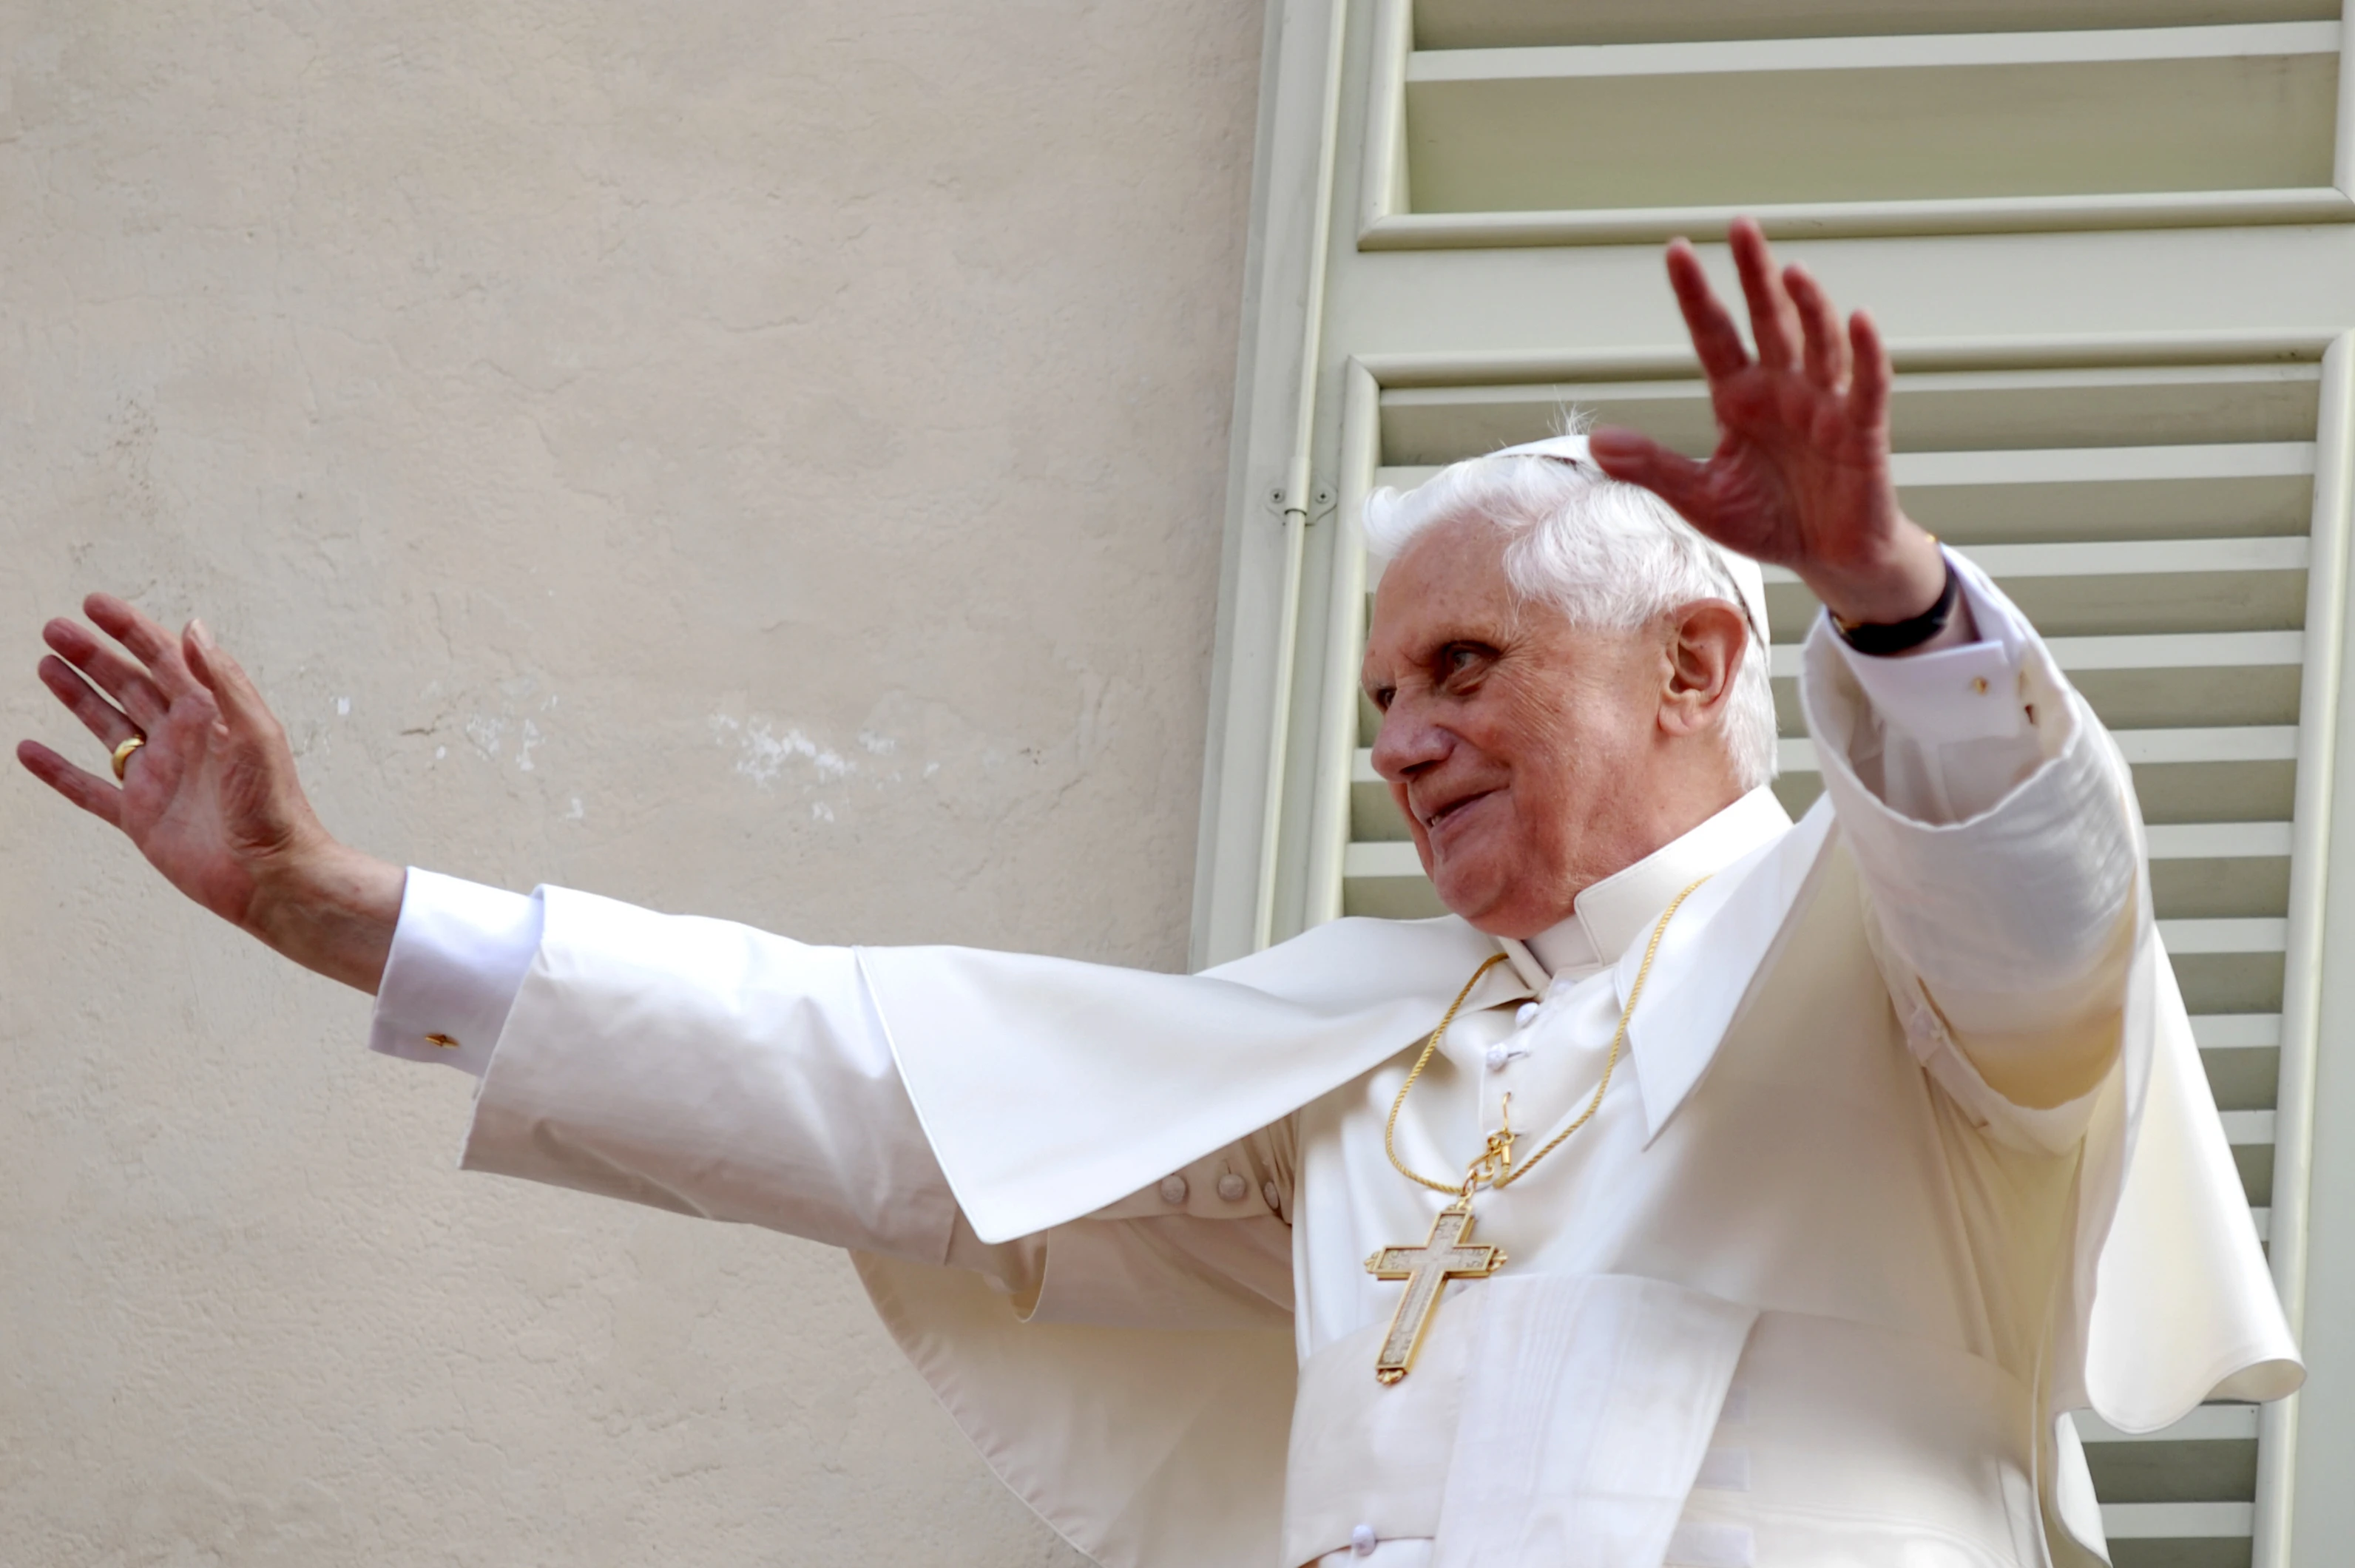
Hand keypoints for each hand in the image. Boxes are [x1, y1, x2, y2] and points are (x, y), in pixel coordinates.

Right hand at [17, 595, 401, 990]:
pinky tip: (29, 750)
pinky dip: (58, 771)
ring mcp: (158, 777)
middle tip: (55, 628)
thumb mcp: (256, 734)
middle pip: (129, 685)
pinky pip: (88, 789)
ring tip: (46, 664)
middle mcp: (182, 740)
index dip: (129, 629)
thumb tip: (193, 627)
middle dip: (94, 655)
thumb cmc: (276, 807)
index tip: (93, 604)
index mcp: (211, 715)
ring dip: (77, 696)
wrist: (272, 876)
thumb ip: (223, 680)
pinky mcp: (140, 817)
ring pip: (107, 726)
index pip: (165, 659)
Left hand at [1588, 217, 1952, 631]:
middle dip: (1755, 275)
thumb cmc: (1766, 519)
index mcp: (1740, 398)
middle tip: (1740, 226)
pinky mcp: (1862, 432)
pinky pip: (1867, 387)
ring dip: (1808, 307)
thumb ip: (1653, 467)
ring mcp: (1825, 405)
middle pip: (1768, 321)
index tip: (1675, 250)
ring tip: (1791, 271)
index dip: (1696, 295)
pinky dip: (1865, 354)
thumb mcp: (1699, 497)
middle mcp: (1783, 389)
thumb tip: (1596, 442)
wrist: (1826, 558)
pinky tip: (1859, 319)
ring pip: (1817, 343)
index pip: (1714, 335)